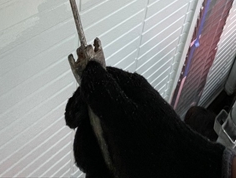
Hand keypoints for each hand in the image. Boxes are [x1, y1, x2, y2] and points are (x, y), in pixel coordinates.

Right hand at [65, 61, 228, 177]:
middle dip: (87, 142)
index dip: (79, 101)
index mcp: (129, 90)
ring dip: (95, 162)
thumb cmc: (162, 151)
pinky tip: (111, 175)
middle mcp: (127, 109)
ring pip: (95, 144)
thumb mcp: (126, 119)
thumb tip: (88, 68)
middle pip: (89, 119)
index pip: (93, 84)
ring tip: (109, 172)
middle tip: (98, 157)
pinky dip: (103, 171)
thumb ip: (103, 94)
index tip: (73, 121)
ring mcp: (128, 134)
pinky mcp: (129, 156)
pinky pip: (105, 161)